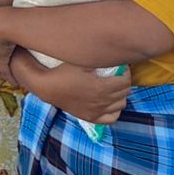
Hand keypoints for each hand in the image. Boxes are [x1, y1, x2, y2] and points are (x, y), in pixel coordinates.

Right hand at [15, 52, 131, 124]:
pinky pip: (111, 118)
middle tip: (118, 75)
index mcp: (101, 87)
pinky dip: (115, 111)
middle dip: (124, 82)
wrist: (48, 87)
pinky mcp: (90, 118)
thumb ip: (100, 60)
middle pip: (124, 93)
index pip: (125, 81)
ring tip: (114, 87)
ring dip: (121, 95)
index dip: (126, 73)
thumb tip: (115, 56)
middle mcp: (102, 102)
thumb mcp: (82, 62)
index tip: (121, 68)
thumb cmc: (64, 71)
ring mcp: (97, 111)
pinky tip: (110, 103)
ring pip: (121, 105)